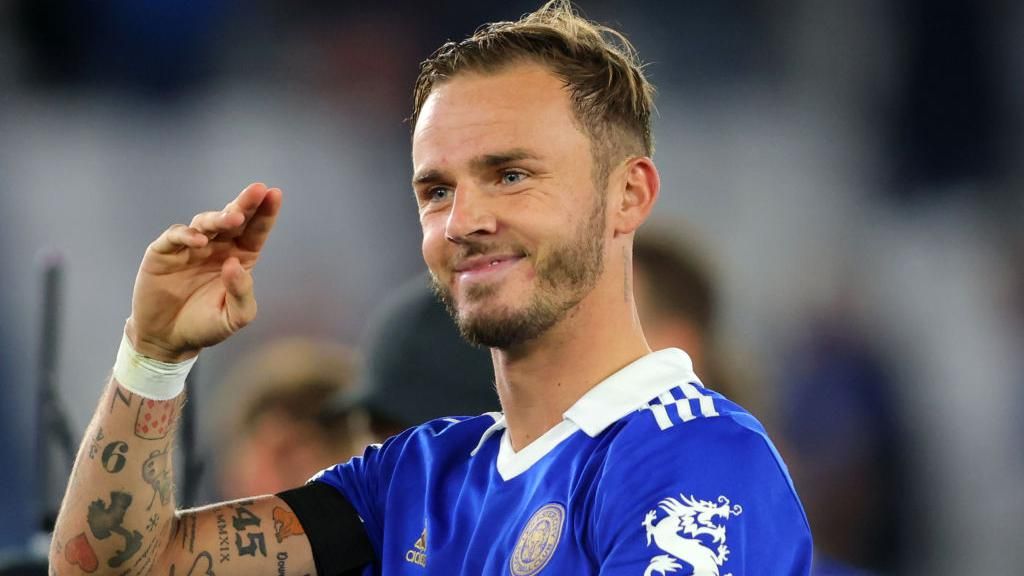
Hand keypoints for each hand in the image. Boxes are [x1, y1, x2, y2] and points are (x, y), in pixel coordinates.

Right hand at [125, 183, 282, 361]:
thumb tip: (236, 264)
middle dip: (245, 203)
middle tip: (257, 190)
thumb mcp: (233, 317)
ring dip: (219, 218)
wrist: (168, 339)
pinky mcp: (164, 252)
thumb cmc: (205, 325)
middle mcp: (217, 247)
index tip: (274, 194)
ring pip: (206, 223)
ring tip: (233, 218)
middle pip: (232, 219)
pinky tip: (199, 240)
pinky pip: (175, 236)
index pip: (255, 231)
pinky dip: (186, 234)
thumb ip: (241, 293)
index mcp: (239, 258)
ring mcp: (190, 247)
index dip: (265, 213)